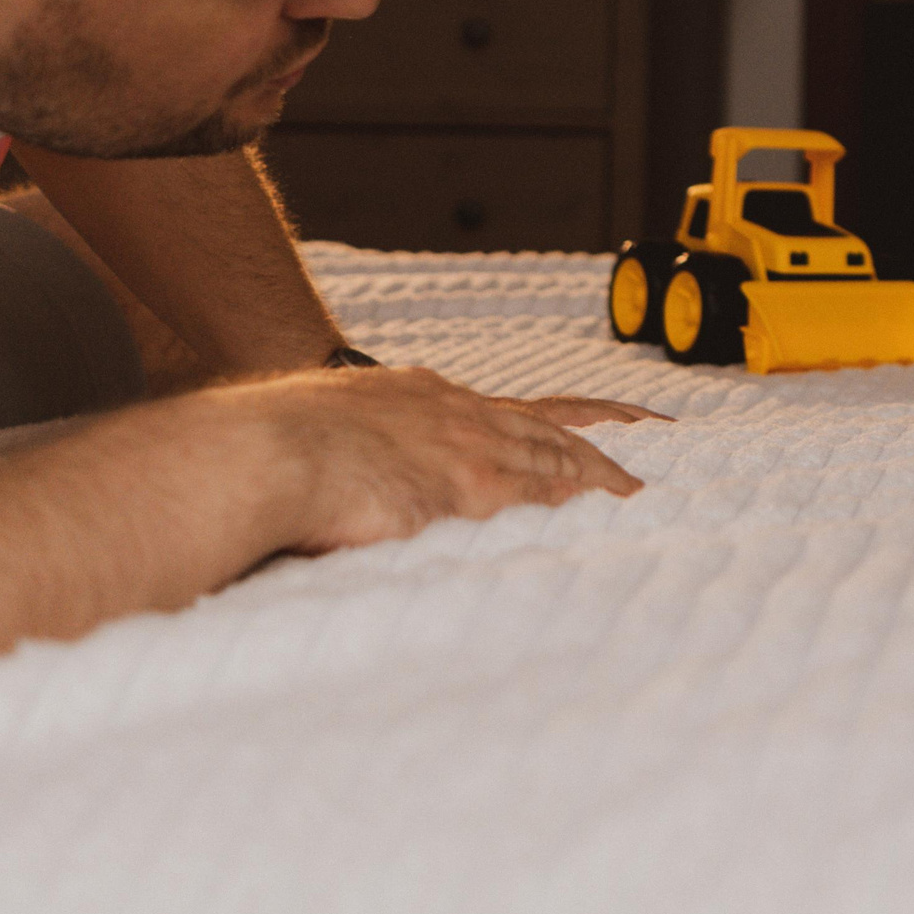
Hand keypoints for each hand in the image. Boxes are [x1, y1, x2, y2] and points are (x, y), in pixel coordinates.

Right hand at [256, 365, 643, 552]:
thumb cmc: (271, 451)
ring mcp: (467, 448)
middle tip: (652, 438)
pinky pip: (547, 495)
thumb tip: (351, 487)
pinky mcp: (470, 488)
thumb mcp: (326, 434)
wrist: (261, 452)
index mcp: (422, 400)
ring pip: (559, 456)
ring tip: (644, 490)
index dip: (555, 416)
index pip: (506, 408)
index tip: (593, 421)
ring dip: (604, 473)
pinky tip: (617, 513)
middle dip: (601, 433)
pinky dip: (587, 502)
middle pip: (548, 426)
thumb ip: (356, 456)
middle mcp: (455, 414)